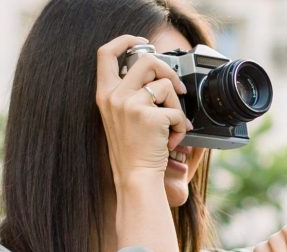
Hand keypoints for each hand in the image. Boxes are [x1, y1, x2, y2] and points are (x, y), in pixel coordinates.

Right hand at [95, 35, 191, 185]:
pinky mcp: (149, 116)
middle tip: (178, 90)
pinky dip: (181, 127)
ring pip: (166, 86)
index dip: (125, 40)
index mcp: (105, 94)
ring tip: (172, 128)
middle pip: (146, 61)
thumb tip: (157, 77)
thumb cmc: (133, 151)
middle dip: (168, 71)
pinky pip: (177, 112)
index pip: (106, 53)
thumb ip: (131, 94)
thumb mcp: (122, 117)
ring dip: (177, 107)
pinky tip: (172, 141)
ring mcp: (131, 104)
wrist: (135, 176)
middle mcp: (114, 96)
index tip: (142, 42)